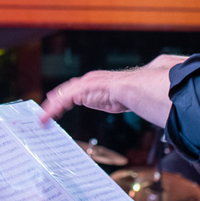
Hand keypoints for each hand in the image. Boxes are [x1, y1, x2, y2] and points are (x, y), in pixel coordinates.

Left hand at [41, 54, 183, 125]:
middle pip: (71, 90)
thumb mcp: (137, 100)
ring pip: (64, 94)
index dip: (76, 96)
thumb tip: (157, 113)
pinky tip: (45, 118)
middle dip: (58, 101)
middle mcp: (93, 82)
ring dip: (52, 106)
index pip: (86, 89)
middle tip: (47, 113)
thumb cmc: (146, 92)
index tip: (67, 104)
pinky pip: (63, 99)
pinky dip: (53, 108)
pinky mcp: (83, 90)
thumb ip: (139, 102)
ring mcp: (87, 84)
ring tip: (42, 118)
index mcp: (104, 84)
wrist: (144, 88)